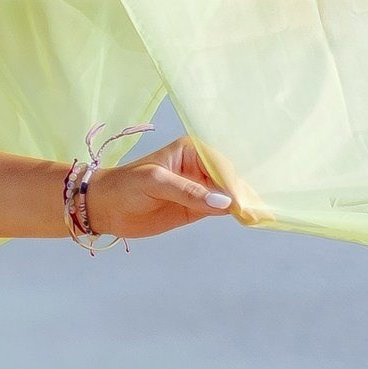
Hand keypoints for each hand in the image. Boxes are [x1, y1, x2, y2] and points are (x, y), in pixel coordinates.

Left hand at [86, 134, 267, 239]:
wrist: (104, 207)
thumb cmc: (125, 186)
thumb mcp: (154, 183)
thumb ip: (188, 192)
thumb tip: (224, 203)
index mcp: (191, 150)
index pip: (220, 164)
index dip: (234, 182)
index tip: (245, 201)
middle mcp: (200, 166)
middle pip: (230, 178)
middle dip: (245, 192)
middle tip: (261, 210)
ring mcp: (201, 188)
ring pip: (230, 194)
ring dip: (245, 203)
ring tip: (262, 215)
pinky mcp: (198, 208)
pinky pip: (222, 209)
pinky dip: (236, 213)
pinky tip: (251, 218)